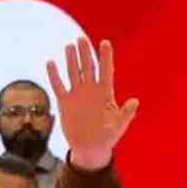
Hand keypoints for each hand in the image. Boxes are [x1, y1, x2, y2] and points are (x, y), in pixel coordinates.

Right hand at [47, 37, 139, 170]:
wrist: (90, 148)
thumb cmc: (108, 137)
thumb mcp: (119, 126)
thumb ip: (126, 113)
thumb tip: (135, 101)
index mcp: (106, 93)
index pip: (106, 70)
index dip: (106, 57)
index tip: (105, 42)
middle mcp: (91, 90)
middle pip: (88, 67)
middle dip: (86, 53)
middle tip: (82, 39)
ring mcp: (78, 95)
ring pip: (74, 72)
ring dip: (72, 60)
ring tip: (70, 46)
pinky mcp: (65, 102)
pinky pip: (59, 86)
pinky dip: (54, 75)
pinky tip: (51, 63)